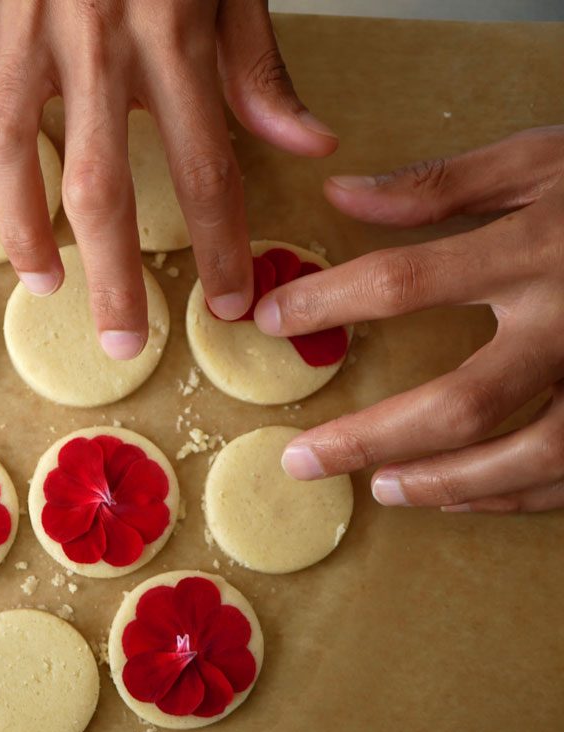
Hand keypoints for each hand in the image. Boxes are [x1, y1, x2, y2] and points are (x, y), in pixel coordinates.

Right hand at [0, 0, 337, 358]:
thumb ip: (261, 68)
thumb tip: (307, 145)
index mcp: (172, 31)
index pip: (205, 163)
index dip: (220, 241)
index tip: (230, 303)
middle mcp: (94, 37)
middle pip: (97, 180)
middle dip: (112, 275)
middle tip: (123, 344)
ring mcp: (22, 20)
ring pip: (6, 141)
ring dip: (20, 225)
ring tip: (41, 281)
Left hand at [255, 126, 563, 512]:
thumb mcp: (542, 158)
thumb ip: (441, 184)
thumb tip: (342, 195)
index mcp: (538, 249)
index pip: (409, 283)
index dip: (329, 305)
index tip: (271, 320)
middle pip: (463, 401)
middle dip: (373, 437)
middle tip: (303, 462)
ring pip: (530, 456)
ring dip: (448, 485)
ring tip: (382, 491)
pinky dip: (516, 495)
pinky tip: (460, 496)